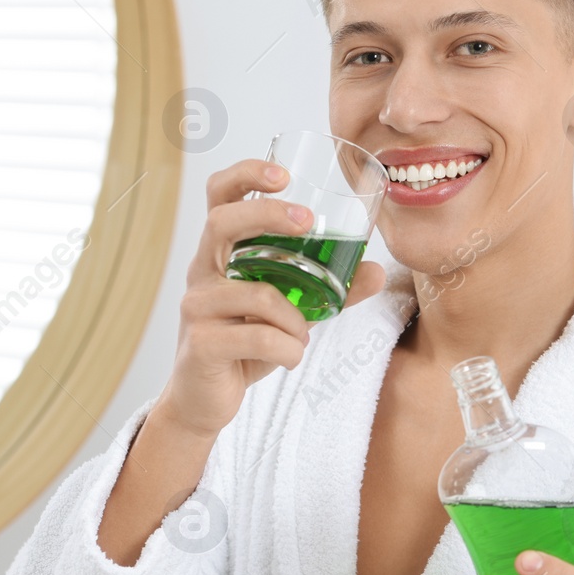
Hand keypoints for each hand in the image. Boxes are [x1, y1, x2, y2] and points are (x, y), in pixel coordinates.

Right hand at [157, 158, 385, 438]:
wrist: (205, 400)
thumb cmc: (246, 344)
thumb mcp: (291, 311)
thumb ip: (329, 290)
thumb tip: (377, 270)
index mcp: (221, 253)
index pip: (219, 196)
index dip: (245, 175)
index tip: (283, 174)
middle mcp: (202, 270)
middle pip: (222, 222)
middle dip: (269, 215)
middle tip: (309, 222)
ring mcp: (196, 306)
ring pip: (257, 294)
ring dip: (295, 317)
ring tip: (303, 334)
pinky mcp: (201, 343)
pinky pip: (258, 338)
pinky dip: (287, 349)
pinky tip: (290, 356)